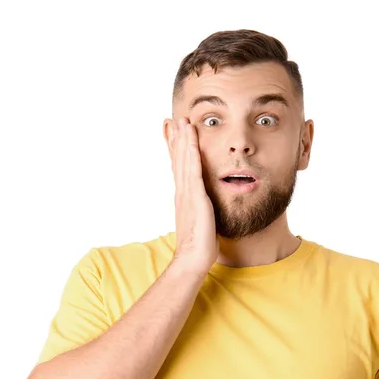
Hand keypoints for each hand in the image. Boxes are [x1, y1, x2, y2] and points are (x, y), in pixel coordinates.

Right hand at [168, 117, 218, 274]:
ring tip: (181, 121)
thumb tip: (205, 209)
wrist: (192, 259)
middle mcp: (182, 192)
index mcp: (184, 197)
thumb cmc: (199, 246)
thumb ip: (202, 212)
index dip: (176, 151)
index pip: (179, 168)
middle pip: (178, 160)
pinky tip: (191, 138)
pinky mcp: (195, 196)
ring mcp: (187, 193)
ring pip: (184, 160)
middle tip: (173, 120)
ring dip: (182, 139)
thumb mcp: (201, 223)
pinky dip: (191, 152)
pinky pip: (193, 169)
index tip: (173, 134)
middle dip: (176, 139)